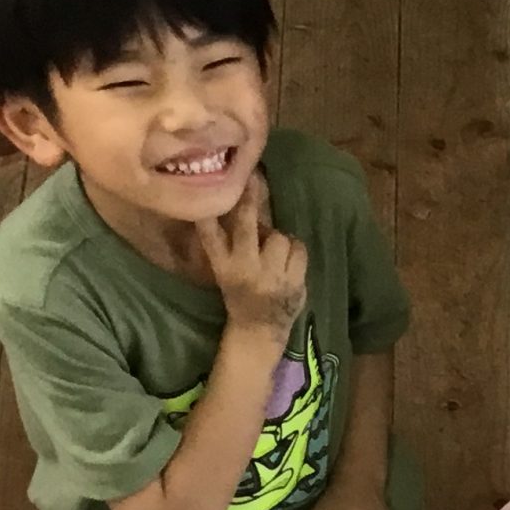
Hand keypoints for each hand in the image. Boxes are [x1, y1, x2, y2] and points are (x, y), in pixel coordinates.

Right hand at [196, 172, 306, 339]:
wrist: (259, 330)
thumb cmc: (240, 292)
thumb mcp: (225, 269)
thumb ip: (229, 242)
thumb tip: (239, 203)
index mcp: (223, 267)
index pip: (211, 236)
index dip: (210, 214)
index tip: (210, 193)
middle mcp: (245, 270)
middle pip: (247, 228)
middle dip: (250, 201)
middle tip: (253, 180)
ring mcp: (271, 278)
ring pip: (280, 237)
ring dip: (279, 239)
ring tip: (274, 251)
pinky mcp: (294, 284)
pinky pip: (299, 251)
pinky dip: (296, 251)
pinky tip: (289, 261)